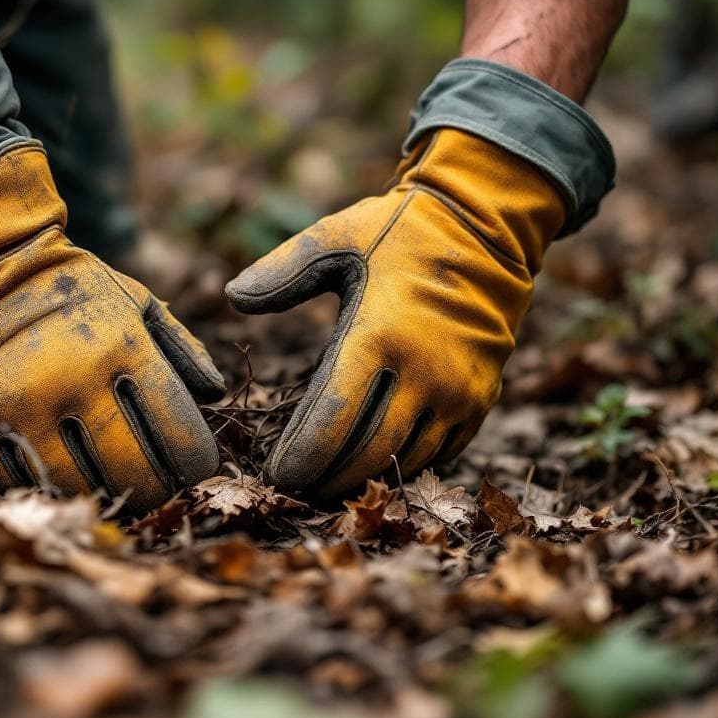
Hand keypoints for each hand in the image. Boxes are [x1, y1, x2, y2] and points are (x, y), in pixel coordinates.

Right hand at [0, 144, 224, 511]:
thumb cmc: (75, 294)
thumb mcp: (138, 304)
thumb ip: (182, 349)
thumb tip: (216, 396)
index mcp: (121, 347)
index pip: (178, 435)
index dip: (197, 463)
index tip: (196, 466)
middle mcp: (70, 378)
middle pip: (135, 474)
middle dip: (159, 490)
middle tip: (161, 487)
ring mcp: (18, 405)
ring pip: (81, 488)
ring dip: (106, 495)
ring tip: (116, 486)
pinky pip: (22, 483)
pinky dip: (48, 487)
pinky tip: (63, 474)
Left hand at [226, 128, 566, 497]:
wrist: (486, 228)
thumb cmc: (400, 233)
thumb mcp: (336, 238)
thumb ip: (282, 271)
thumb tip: (231, 296)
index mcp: (379, 335)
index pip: (331, 421)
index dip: (300, 458)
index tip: (274, 475)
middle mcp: (424, 373)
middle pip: (366, 454)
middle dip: (326, 480)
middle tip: (295, 489)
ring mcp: (458, 392)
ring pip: (403, 460)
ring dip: (362, 479)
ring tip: (326, 484)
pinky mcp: (481, 400)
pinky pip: (439, 452)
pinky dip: (402, 464)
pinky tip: (372, 464)